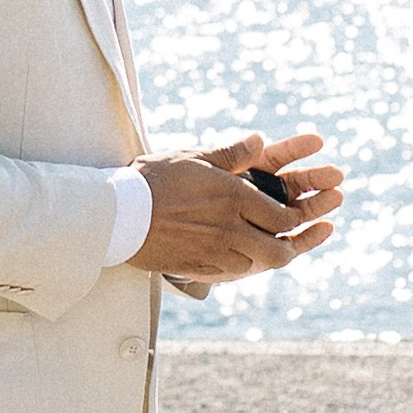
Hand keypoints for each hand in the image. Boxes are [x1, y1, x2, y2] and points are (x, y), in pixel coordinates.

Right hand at [130, 129, 342, 283]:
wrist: (117, 214)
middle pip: (277, 252)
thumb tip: (260, 140)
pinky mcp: (197, 268)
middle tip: (286, 243)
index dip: (294, 219)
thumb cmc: (153, 180)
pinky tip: (228, 255)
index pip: (283, 218)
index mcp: (236, 198)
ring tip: (255, 247)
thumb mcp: (194, 158)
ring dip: (258, 256)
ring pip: (253, 264)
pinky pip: (227, 272)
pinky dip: (233, 265)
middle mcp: (232, 229)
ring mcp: (215, 252)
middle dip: (289, 249)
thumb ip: (232, 153)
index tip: (292, 215)